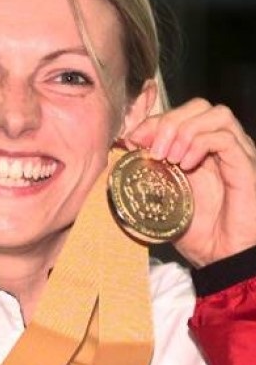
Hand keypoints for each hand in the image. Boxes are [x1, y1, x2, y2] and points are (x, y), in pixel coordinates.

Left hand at [124, 98, 255, 266]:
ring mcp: (235, 153)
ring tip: (169, 157)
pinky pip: (226, 137)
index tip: (132, 139)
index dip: (154, 120)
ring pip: (215, 113)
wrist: (220, 258)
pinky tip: (185, 165)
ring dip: (184, 130)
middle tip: (152, 149)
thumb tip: (121, 149)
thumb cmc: (194, 231)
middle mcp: (218, 146)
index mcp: (197, 149)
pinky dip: (200, 143)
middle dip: (168, 121)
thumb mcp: (161, 197)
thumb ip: (146, 171)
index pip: (179, 114)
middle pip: (198, 106)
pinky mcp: (245, 165)